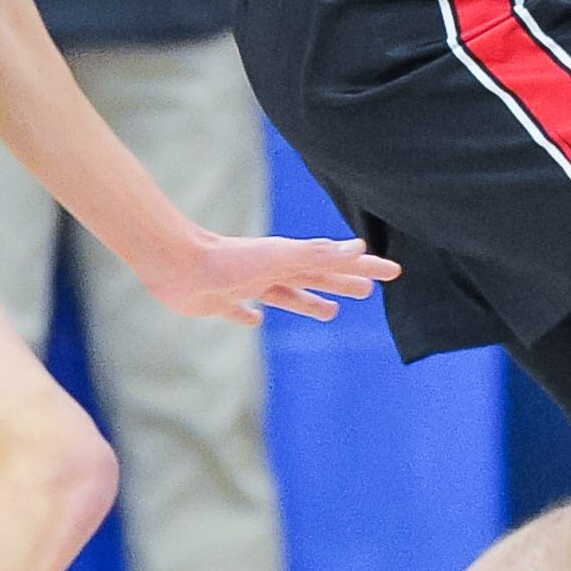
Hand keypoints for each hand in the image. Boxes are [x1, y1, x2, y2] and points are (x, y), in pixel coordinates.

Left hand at [141, 232, 399, 324]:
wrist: (177, 264)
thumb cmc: (228, 261)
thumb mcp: (279, 258)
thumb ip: (316, 254)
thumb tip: (358, 250)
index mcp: (291, 260)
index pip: (338, 264)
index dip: (366, 269)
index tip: (393, 272)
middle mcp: (273, 270)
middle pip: (318, 277)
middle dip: (344, 283)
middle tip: (368, 292)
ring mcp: (249, 284)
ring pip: (288, 295)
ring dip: (310, 302)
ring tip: (329, 313)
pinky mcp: (221, 301)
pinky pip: (242, 311)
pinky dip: (251, 316)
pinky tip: (255, 320)